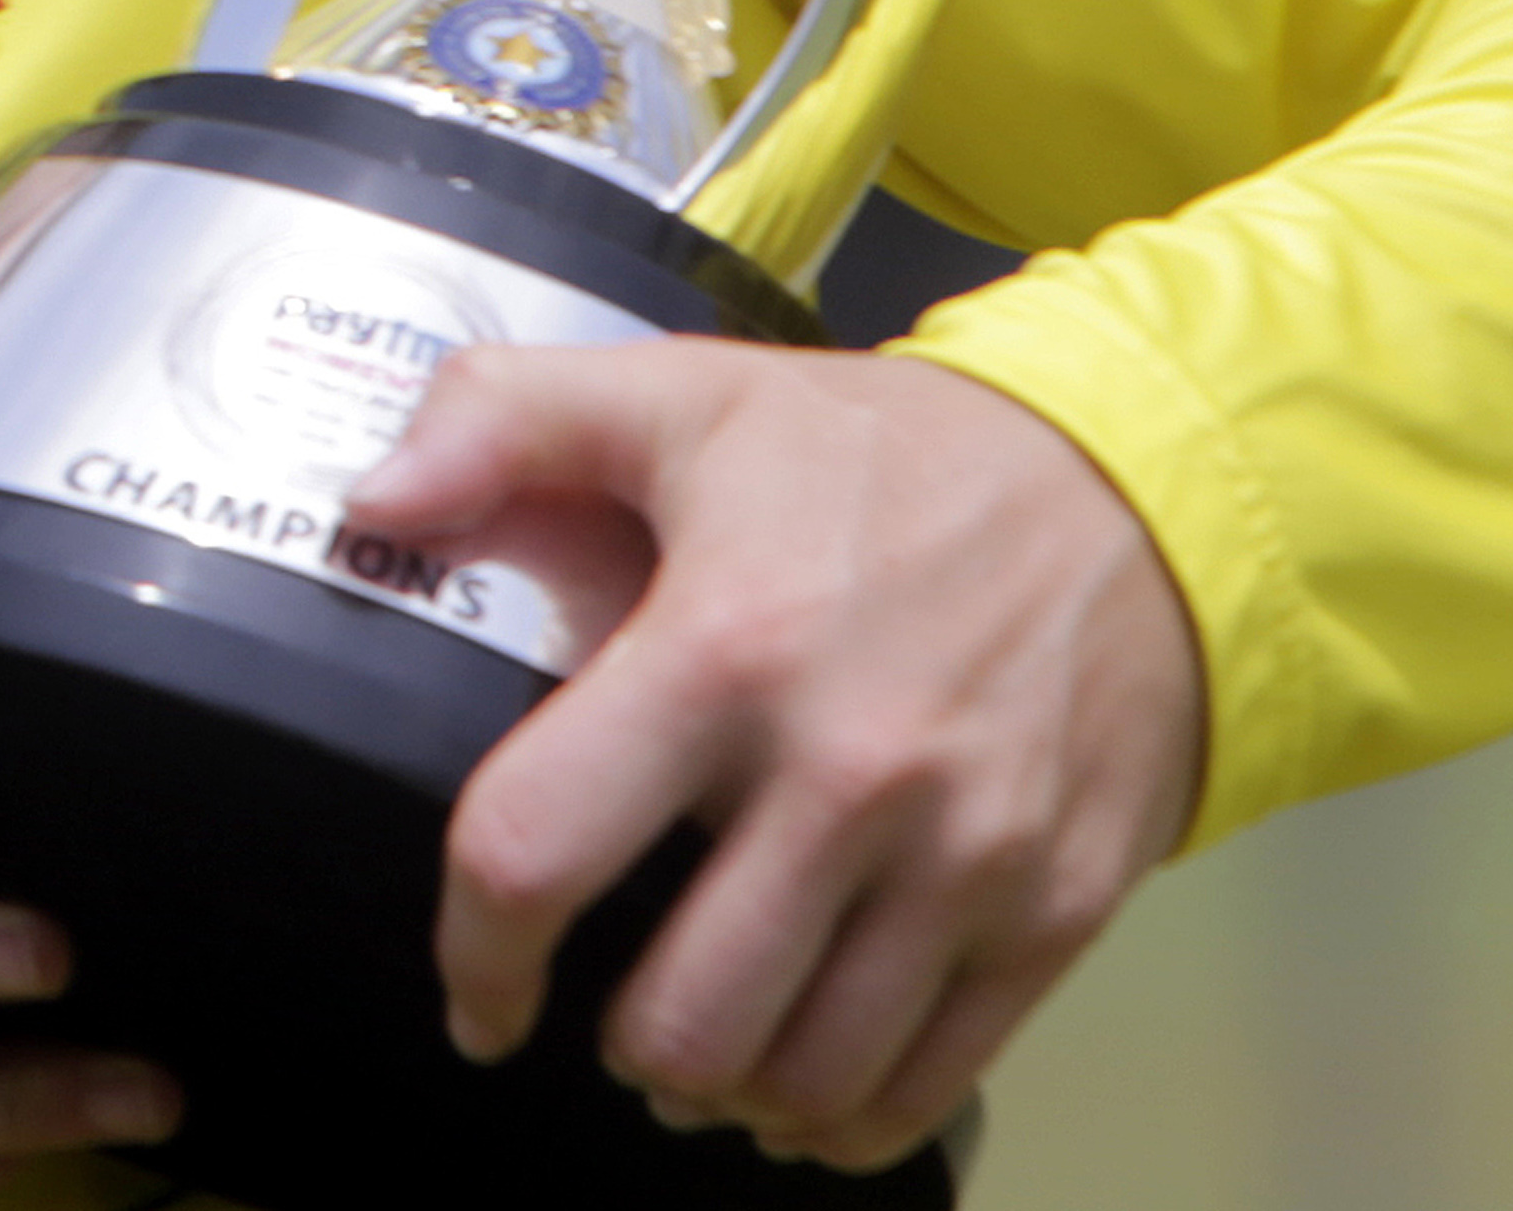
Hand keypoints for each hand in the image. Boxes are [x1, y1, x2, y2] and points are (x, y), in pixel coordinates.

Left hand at [343, 341, 1200, 1172]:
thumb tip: (373, 502)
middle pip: (684, 1020)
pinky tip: (805, 1075)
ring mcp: (962, 854)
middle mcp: (846, 769)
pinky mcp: (1051, 908)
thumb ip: (499, 421)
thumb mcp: (682, 396)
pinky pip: (923, 1086)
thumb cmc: (889, 458)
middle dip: (619, 1045)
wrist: (1139, 486)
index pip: (539, 846)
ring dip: (726, 1087)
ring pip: (800, 1078)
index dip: (477, 951)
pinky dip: (842, 1116)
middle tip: (608, 1016)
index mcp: (725, 644)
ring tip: (703, 1041)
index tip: (480, 991)